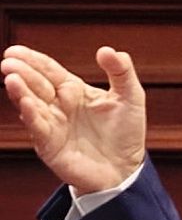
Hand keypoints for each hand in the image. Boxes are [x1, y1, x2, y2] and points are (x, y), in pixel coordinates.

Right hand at [2, 43, 146, 193]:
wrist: (125, 170)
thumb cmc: (126, 133)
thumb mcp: (130, 96)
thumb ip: (121, 71)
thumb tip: (107, 50)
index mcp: (73, 90)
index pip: (49, 69)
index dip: (32, 59)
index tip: (14, 51)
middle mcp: (58, 105)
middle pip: (36, 84)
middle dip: (21, 72)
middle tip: (7, 62)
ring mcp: (52, 125)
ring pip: (31, 104)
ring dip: (20, 92)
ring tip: (11, 79)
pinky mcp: (50, 145)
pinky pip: (38, 127)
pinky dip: (30, 115)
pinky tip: (24, 103)